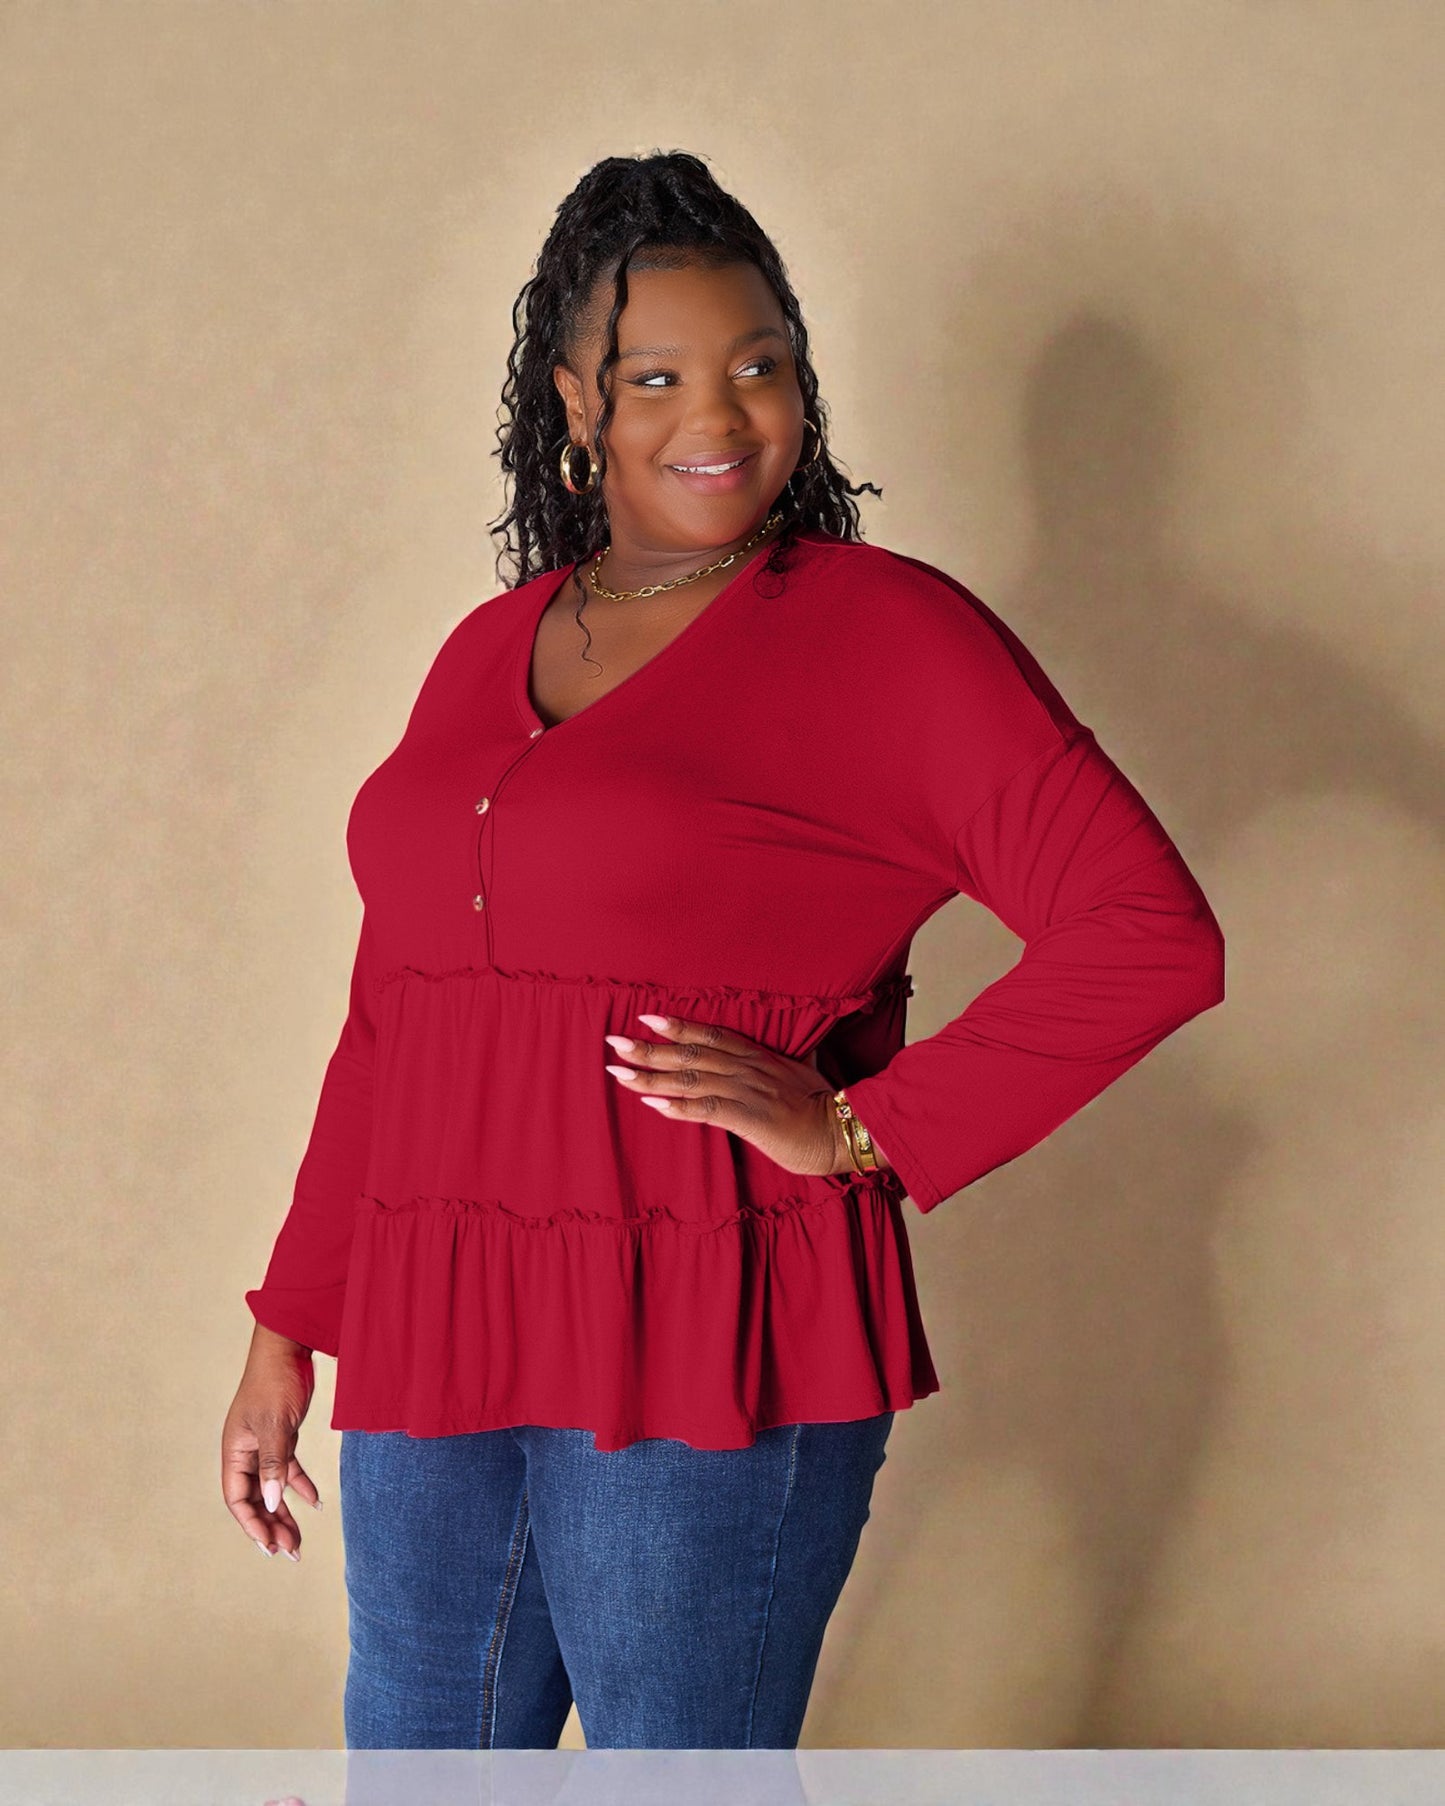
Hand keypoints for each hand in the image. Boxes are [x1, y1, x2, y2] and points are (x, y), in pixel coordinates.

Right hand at [221, 1326, 323, 1560]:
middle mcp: (246, 1452)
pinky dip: (300, 1486)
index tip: (270, 1546)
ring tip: (299, 1540)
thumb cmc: (275, 1382)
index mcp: (234, 1451)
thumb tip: (269, 1503)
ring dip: (284, 1513)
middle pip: (254, 1499)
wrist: (289, 1347)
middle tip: (291, 1551)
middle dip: (270, 1526)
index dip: (252, 1524)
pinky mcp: (283, 1436)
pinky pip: (288, 1470)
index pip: (237, 1498)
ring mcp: (264, 1445)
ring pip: (272, 1488)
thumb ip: (273, 1463)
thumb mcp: (275, 1424)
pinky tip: (315, 1502)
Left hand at [603, 1012, 855, 1178]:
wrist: (846, 1129)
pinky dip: (678, 1106)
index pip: (711, 1035)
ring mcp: (747, 1091)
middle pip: (690, 1054)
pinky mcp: (749, 1118)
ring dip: (652, 1077)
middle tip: (613, 1043)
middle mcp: (748, 1069)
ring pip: (691, 1079)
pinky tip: (652, 1104)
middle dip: (649, 1049)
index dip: (678, 1026)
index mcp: (759, 1057)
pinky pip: (707, 1109)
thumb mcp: (806, 1072)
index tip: (646, 1018)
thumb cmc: (826, 1105)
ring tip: (619, 1073)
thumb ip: (794, 1059)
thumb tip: (799, 1049)